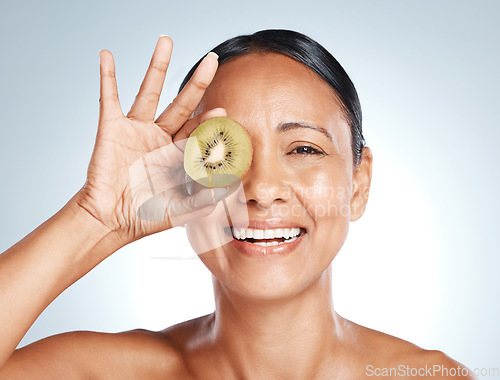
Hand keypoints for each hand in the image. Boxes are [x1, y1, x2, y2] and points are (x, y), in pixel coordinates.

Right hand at [75, 36, 226, 244]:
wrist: (110, 221)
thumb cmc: (144, 216)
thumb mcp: (181, 210)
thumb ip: (206, 200)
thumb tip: (232, 188)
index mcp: (177, 153)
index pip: (198, 130)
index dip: (209, 119)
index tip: (223, 109)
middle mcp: (159, 136)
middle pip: (181, 104)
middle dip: (197, 83)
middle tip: (212, 60)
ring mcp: (136, 130)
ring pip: (149, 92)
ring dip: (158, 67)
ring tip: (167, 41)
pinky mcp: (112, 128)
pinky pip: (109, 98)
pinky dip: (107, 77)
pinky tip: (106, 56)